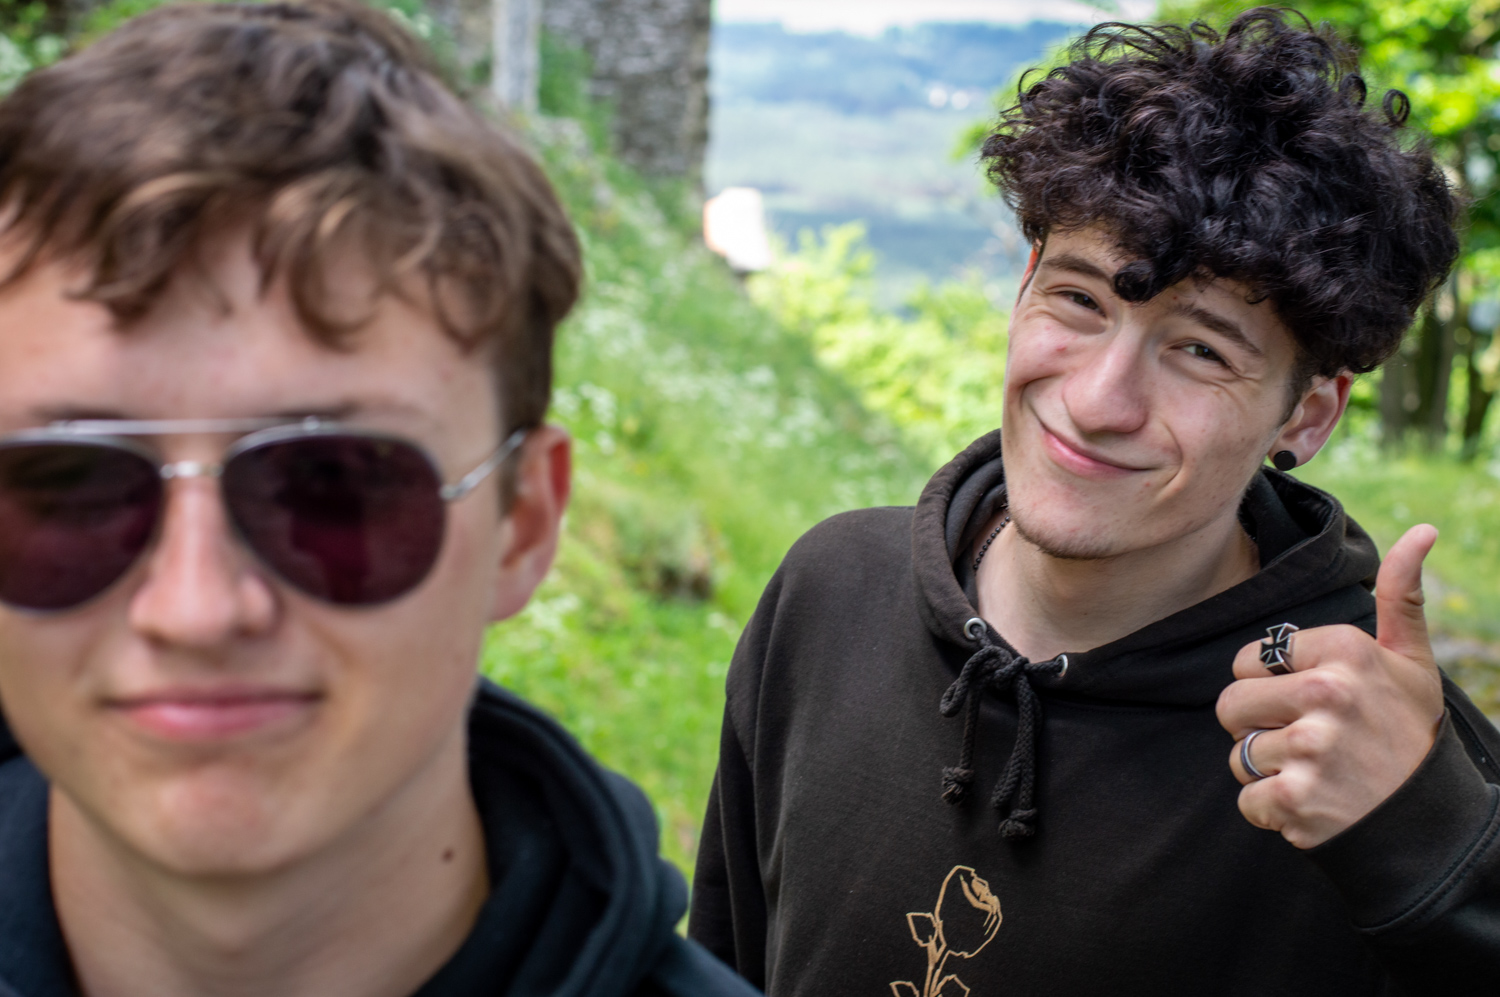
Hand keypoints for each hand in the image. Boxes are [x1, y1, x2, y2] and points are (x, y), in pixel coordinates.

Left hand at [1217, 524, 1445, 847]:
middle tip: (1310, 742)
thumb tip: (1421, 531)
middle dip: (1258, 728)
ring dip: (1269, 772)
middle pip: (1230, 705)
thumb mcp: (1412, 660)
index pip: (1249, 660)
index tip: (1316, 703)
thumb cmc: (1410, 732)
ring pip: (1239, 755)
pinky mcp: (1296, 798)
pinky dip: (1274, 811)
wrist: (1432, 821)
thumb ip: (1400, 595)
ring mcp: (1310, 747)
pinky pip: (1248, 799)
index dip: (1271, 686)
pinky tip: (1316, 804)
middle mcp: (1326, 694)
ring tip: (1319, 773)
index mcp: (1344, 651)